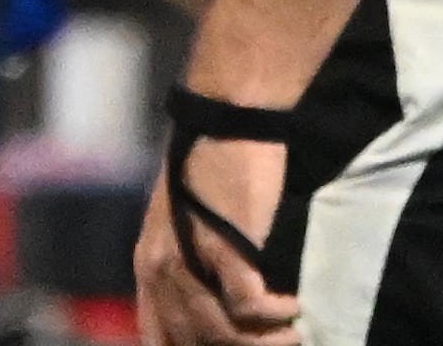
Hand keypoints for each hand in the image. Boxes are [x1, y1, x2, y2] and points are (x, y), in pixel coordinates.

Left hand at [135, 136, 300, 345]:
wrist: (227, 120)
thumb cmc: (213, 167)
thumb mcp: (183, 223)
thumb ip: (190, 266)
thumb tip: (216, 306)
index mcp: (147, 265)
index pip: (154, 336)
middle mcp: (160, 269)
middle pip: (190, 341)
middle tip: (272, 344)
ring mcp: (190, 261)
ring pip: (222, 334)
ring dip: (263, 343)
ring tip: (291, 336)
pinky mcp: (226, 250)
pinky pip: (250, 307)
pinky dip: (276, 316)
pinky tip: (295, 308)